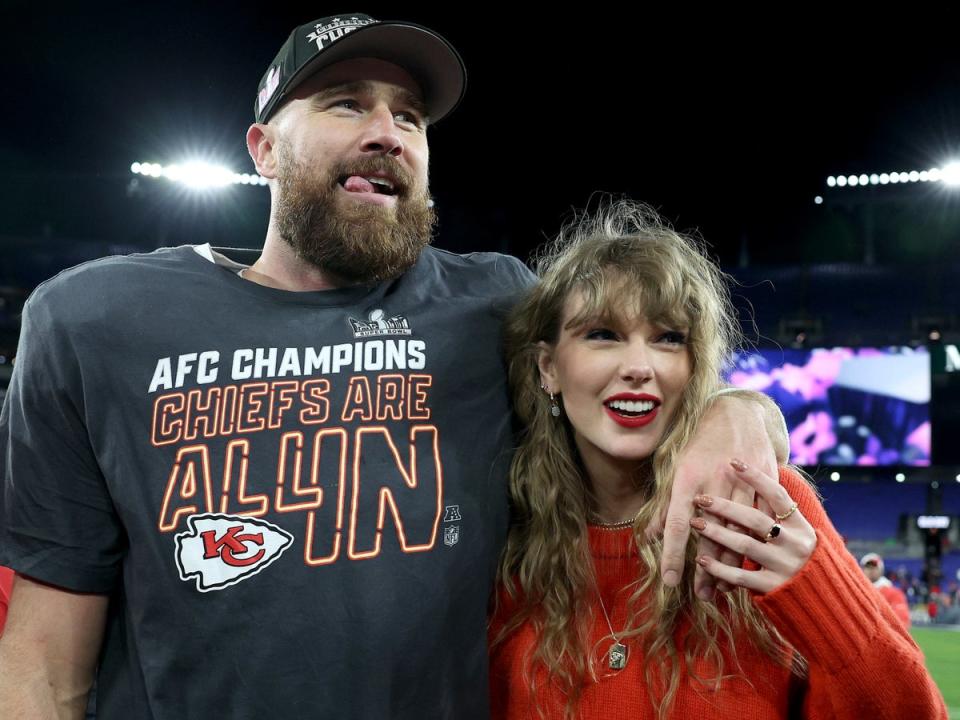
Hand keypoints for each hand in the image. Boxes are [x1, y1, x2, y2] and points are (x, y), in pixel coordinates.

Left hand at [650, 393, 779, 598]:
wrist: (738, 413)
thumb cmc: (700, 444)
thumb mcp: (676, 469)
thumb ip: (666, 505)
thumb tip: (651, 536)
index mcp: (688, 479)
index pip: (677, 525)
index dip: (673, 555)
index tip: (670, 582)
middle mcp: (714, 482)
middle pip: (711, 535)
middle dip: (705, 569)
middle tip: (701, 595)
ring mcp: (742, 483)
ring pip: (739, 532)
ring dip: (731, 563)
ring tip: (722, 588)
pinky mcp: (765, 483)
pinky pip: (762, 521)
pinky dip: (756, 544)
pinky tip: (749, 564)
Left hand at [691, 460, 816, 592]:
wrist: (824, 599)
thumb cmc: (798, 558)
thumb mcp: (795, 533)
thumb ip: (775, 515)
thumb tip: (750, 485)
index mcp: (800, 526)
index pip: (777, 495)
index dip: (756, 477)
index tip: (733, 461)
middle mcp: (795, 544)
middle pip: (755, 519)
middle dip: (725, 507)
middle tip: (700, 499)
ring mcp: (785, 566)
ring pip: (745, 545)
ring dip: (716, 534)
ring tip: (695, 524)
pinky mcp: (774, 588)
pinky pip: (741, 576)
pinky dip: (719, 568)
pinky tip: (702, 560)